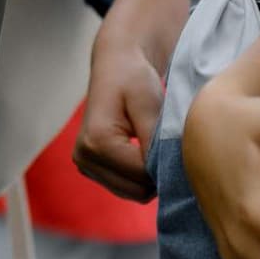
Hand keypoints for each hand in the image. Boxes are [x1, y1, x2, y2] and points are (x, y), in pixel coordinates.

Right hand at [75, 31, 163, 200]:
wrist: (116, 66)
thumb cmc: (134, 79)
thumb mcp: (148, 104)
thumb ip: (154, 141)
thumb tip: (165, 174)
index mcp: (96, 142)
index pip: (143, 177)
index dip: (166, 163)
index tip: (175, 142)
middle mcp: (84, 157)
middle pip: (137, 191)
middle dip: (157, 172)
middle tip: (165, 143)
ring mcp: (85, 165)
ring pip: (133, 193)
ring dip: (149, 175)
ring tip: (152, 144)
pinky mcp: (91, 168)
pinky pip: (126, 187)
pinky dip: (139, 176)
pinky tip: (141, 151)